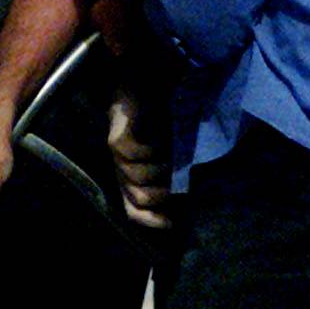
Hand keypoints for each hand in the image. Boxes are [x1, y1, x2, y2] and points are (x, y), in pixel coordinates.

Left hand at [108, 88, 171, 230]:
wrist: (140, 85)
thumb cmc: (158, 118)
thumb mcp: (172, 150)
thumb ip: (178, 170)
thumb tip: (193, 194)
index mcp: (131, 177)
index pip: (133, 210)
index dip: (151, 221)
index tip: (172, 223)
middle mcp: (121, 170)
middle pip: (137, 199)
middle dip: (161, 196)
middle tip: (178, 184)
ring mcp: (116, 157)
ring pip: (137, 179)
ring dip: (159, 171)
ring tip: (171, 158)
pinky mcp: (115, 140)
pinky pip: (134, 156)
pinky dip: (151, 153)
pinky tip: (159, 144)